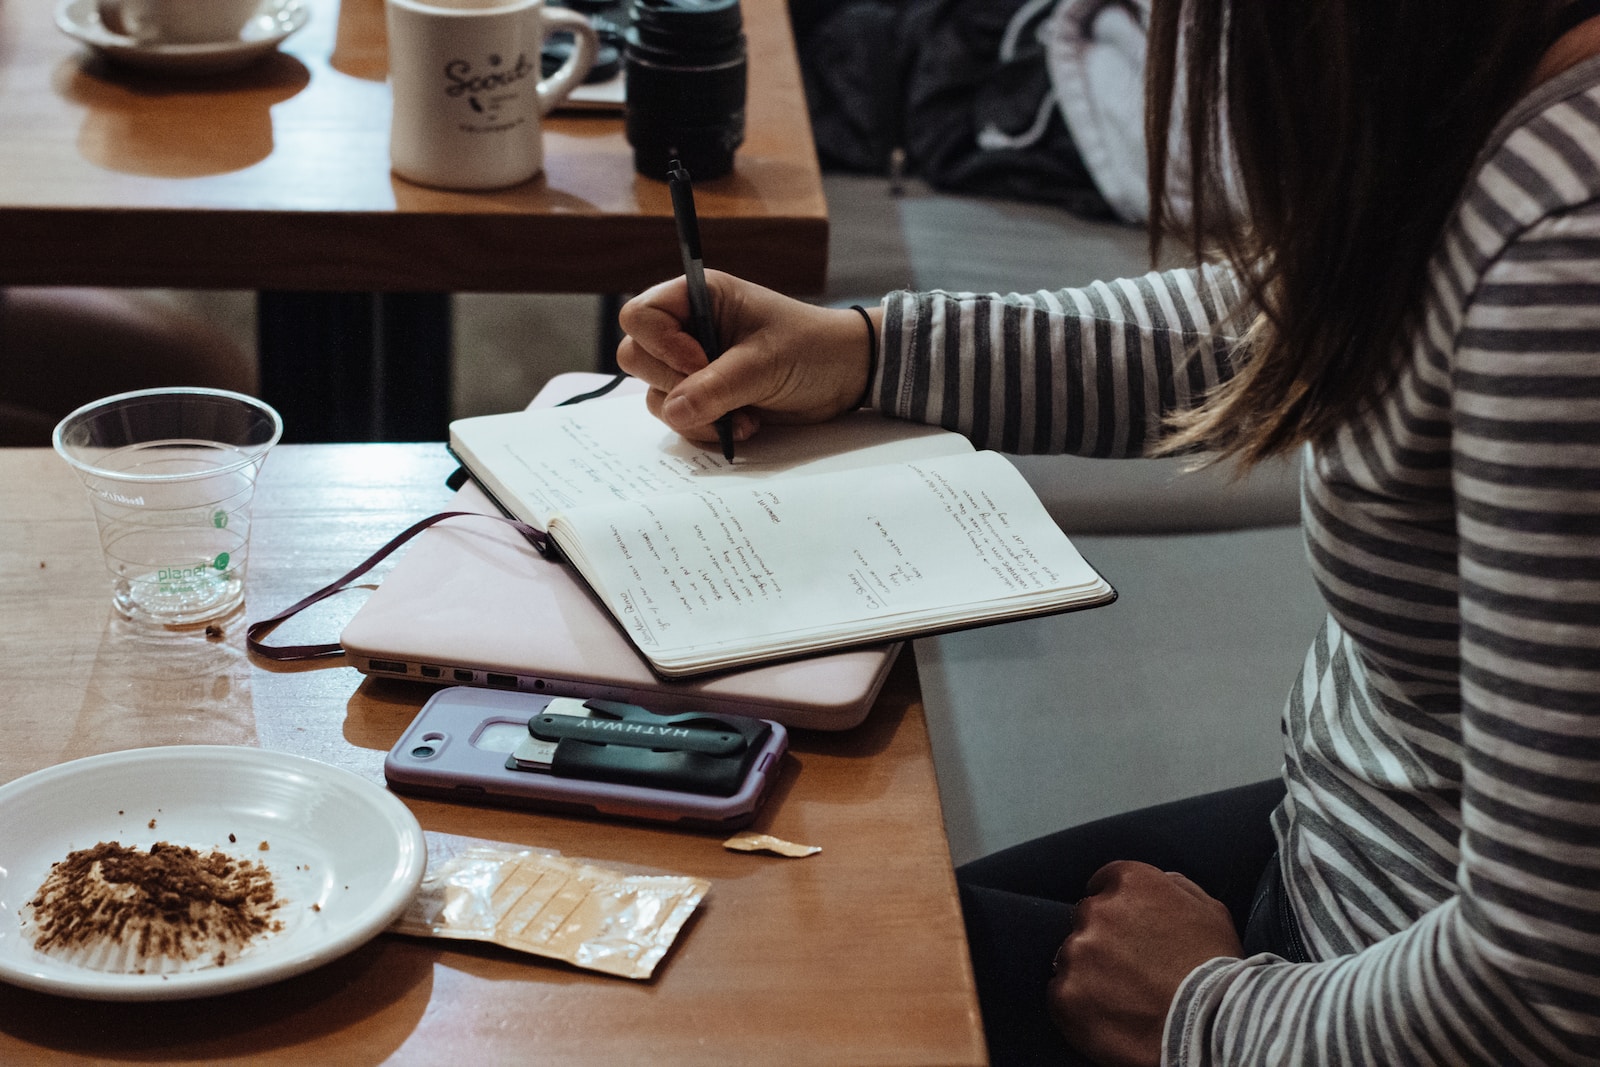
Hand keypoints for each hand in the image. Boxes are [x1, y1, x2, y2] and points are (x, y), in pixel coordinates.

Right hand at [616, 271, 875, 444]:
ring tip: (744, 416)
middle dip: (676, 384)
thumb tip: (673, 411)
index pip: (640, 316)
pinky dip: (707, 428)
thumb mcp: (764, 364)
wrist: (845, 376)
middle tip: (720, 393)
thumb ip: (717, 387)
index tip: (700, 363)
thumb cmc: (811, 349)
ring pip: (656, 394)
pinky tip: (746, 424)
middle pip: (637, 357)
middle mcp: (687, 329)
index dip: (661, 345)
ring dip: (695, 414)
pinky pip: (679, 419)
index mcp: (698, 297)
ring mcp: (692, 365)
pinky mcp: (704, 397)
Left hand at [1048, 861, 1242, 1066]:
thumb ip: (1176, 887)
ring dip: (1089, 972)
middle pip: (1086, 920)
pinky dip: (1079, 1005)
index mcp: (1130, 883)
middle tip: (1131, 969)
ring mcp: (1077, 952)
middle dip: (1103, 940)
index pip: (1105, 883)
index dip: (1117, 908)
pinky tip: (1109, 1017)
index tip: (1126, 929)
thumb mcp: (1211, 911)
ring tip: (1124, 997)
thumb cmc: (1217, 971)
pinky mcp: (1064, 994)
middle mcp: (1097, 910)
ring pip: (1072, 957)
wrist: (1211, 1027)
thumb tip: (1160, 881)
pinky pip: (1061, 994)